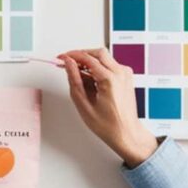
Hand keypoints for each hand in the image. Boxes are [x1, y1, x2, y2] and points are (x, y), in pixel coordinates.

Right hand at [59, 48, 158, 167]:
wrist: (127, 133)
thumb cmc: (108, 124)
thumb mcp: (83, 103)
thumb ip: (74, 79)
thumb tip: (68, 64)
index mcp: (110, 79)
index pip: (87, 58)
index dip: (71, 56)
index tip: (61, 58)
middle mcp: (121, 73)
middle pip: (98, 53)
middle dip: (80, 55)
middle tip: (67, 62)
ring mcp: (125, 74)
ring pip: (104, 58)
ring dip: (89, 62)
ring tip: (77, 76)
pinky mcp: (126, 77)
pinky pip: (109, 65)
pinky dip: (97, 68)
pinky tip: (89, 80)